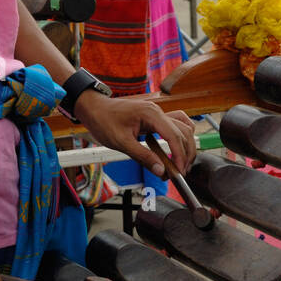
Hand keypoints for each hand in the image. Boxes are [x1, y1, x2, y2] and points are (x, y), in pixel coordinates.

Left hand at [74, 92, 195, 174]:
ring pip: (183, 127)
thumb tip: (160, 170)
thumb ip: (142, 156)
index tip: (179, 171)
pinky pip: (175, 124)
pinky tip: (175, 148)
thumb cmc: (104, 121)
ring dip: (186, 145)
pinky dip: (180, 137)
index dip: (179, 155)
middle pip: (183, 132)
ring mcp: (157, 113)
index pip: (174, 135)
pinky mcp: (155, 117)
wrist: (94, 108)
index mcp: (151, 114)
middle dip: (185, 153)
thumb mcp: (121, 143)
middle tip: (180, 172)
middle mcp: (158, 111)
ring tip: (181, 163)